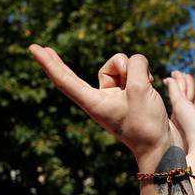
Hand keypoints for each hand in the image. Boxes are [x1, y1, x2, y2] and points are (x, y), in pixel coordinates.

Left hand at [28, 46, 171, 166]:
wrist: (162, 146)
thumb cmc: (146, 124)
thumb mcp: (141, 89)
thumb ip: (134, 66)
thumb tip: (134, 61)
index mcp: (93, 102)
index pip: (65, 79)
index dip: (49, 63)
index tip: (33, 49)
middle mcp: (100, 97)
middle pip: (79, 74)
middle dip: (60, 62)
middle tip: (38, 48)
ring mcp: (114, 95)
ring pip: (119, 64)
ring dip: (133, 68)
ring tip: (145, 85)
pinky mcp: (129, 93)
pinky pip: (133, 69)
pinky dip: (143, 72)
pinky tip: (151, 84)